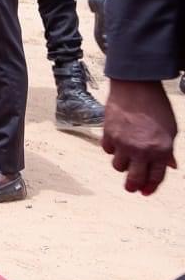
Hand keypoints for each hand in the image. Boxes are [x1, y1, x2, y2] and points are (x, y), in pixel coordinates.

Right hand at [104, 80, 177, 194]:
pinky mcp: (108, 135)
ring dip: (123, 165)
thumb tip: (169, 165)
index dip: (150, 186)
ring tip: (126, 159)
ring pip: (118, 166)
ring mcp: (123, 143)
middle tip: (131, 188)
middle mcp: (141, 150)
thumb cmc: (157, 106)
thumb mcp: (170, 130)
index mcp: (161, 150)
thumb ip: (167, 150)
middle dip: (133, 186)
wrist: (136, 87)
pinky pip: (108, 150)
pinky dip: (113, 150)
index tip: (146, 192)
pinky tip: (117, 143)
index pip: (155, 176)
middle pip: (134, 178)